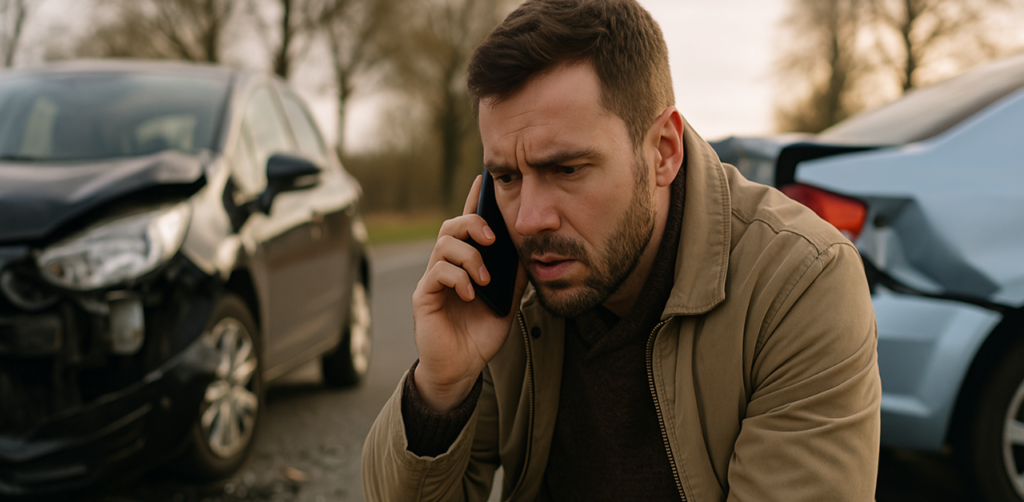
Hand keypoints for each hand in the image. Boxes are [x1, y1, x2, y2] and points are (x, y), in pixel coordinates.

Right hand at [411, 175, 528, 411]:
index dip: (475, 200)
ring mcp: (433, 280)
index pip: (469, 225)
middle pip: (452, 226)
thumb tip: (531, 251)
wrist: (463, 367)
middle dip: (473, 224)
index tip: (484, 179)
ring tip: (485, 279)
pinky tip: (471, 293)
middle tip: (492, 238)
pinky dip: (458, 278)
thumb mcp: (508, 301)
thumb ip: (515, 276)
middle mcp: (447, 265)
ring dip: (470, 257)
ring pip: (444, 245)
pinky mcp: (424, 297)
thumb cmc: (481, 333)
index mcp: (467, 262)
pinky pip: (437, 273)